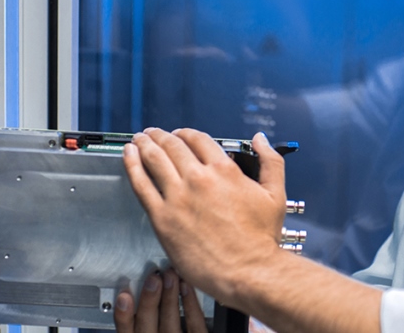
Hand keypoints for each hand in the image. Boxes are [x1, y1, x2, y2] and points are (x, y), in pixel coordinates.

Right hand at [114, 269, 206, 332]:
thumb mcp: (148, 329)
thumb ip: (141, 323)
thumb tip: (132, 297)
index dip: (124, 316)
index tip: (124, 296)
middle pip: (147, 328)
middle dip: (149, 302)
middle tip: (153, 279)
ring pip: (171, 325)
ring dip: (170, 299)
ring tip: (170, 277)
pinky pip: (195, 326)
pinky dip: (191, 305)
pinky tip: (186, 287)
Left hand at [123, 128, 286, 301]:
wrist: (248, 271)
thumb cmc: (261, 239)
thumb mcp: (275, 194)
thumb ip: (271, 161)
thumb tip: (261, 140)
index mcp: (224, 170)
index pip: (197, 139)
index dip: (185, 133)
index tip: (179, 135)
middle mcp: (198, 179)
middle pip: (172, 146)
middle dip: (160, 135)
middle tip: (152, 133)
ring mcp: (178, 197)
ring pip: (154, 159)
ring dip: (144, 144)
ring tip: (138, 139)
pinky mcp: (163, 218)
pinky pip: (141, 185)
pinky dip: (132, 166)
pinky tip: (128, 157)